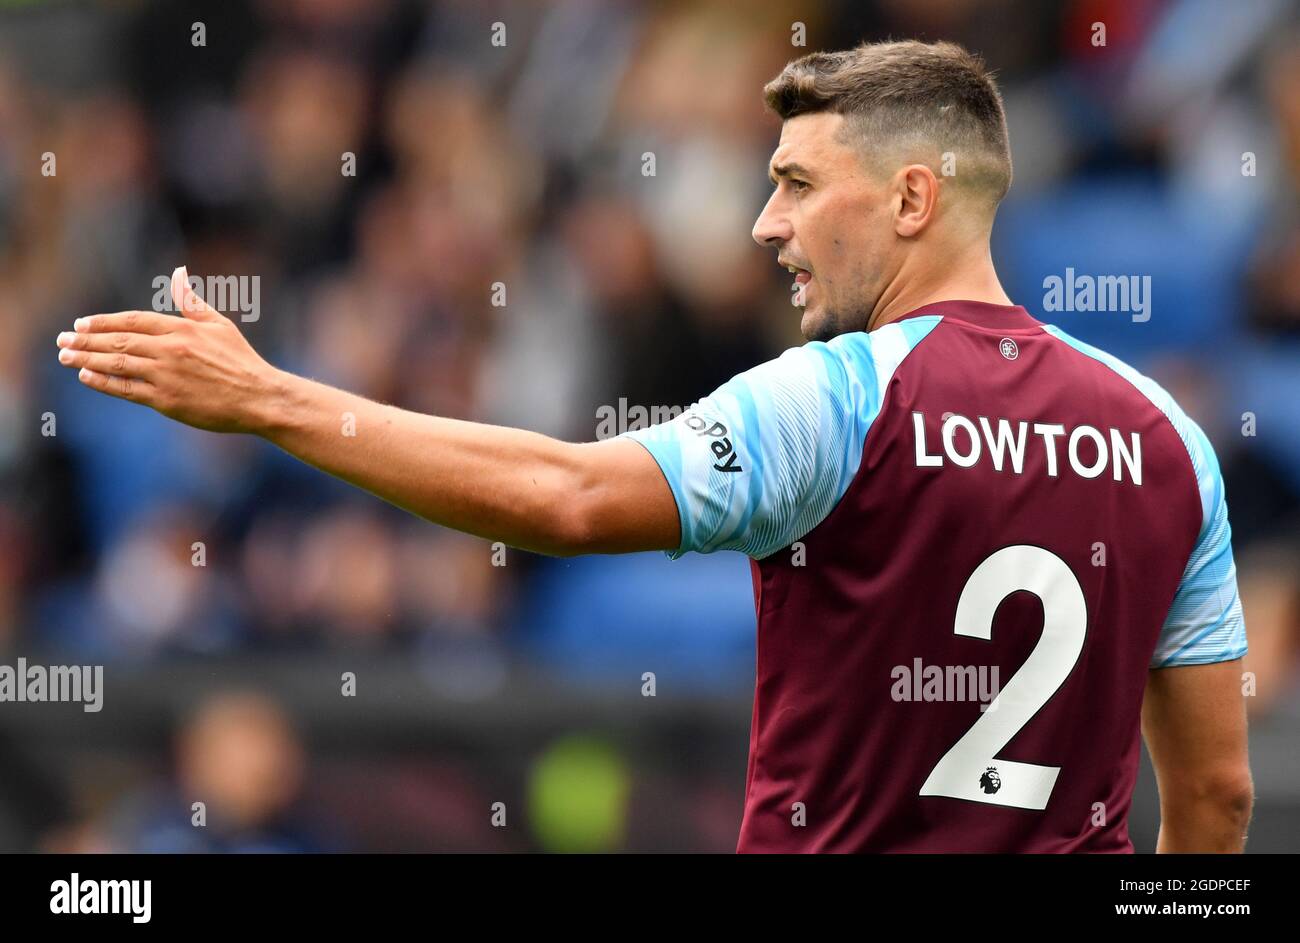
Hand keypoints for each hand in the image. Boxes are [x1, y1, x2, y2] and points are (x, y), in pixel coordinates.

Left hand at [56, 267, 281, 433]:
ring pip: (117, 364)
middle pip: (118, 342)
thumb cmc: (242, 362)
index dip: (103, 322)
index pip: (132, 321)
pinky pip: (127, 389)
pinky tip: (86, 376)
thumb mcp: (219, 325)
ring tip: (65, 356)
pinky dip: (103, 382)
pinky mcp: (167, 400)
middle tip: (62, 340)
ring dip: (86, 358)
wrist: (259, 398)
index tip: (80, 324)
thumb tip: (179, 273)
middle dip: (85, 340)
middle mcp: (171, 349)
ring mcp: (167, 375)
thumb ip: (192, 302)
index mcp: (183, 329)